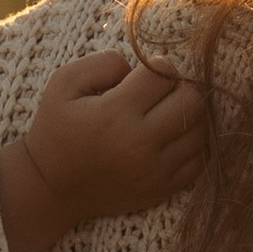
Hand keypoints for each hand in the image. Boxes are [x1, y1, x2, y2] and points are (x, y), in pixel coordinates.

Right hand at [0, 54, 206, 251]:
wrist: (51, 188)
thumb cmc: (56, 130)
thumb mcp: (63, 83)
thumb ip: (102, 62)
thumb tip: (139, 67)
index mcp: (115, 113)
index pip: (164, 74)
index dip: (157, 67)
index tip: (143, 77)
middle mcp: (140, 143)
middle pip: (192, 101)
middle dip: (180, 89)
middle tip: (160, 95)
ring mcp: (156, 170)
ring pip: (201, 131)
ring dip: (188, 117)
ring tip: (165, 117)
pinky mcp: (163, 189)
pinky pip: (199, 160)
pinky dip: (191, 146)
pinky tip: (170, 140)